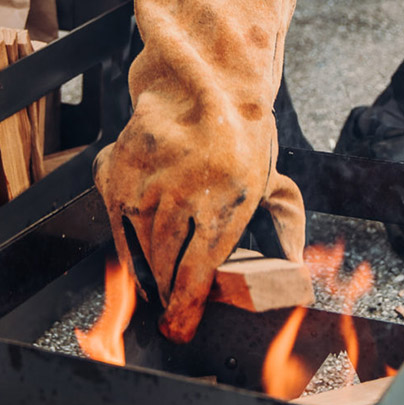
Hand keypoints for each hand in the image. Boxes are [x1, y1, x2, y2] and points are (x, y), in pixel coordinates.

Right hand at [93, 0, 306, 342]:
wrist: (205, 78)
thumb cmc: (240, 136)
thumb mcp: (268, 182)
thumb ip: (277, 229)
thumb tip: (287, 272)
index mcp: (224, 198)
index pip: (195, 271)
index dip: (186, 307)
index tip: (181, 326)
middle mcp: (179, 191)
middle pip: (162, 264)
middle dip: (165, 298)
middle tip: (169, 317)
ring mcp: (143, 181)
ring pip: (138, 247)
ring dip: (146, 276)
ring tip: (154, 293)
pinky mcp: (117, 170)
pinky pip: (116, 223)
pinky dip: (126, 245)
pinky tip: (138, 258)